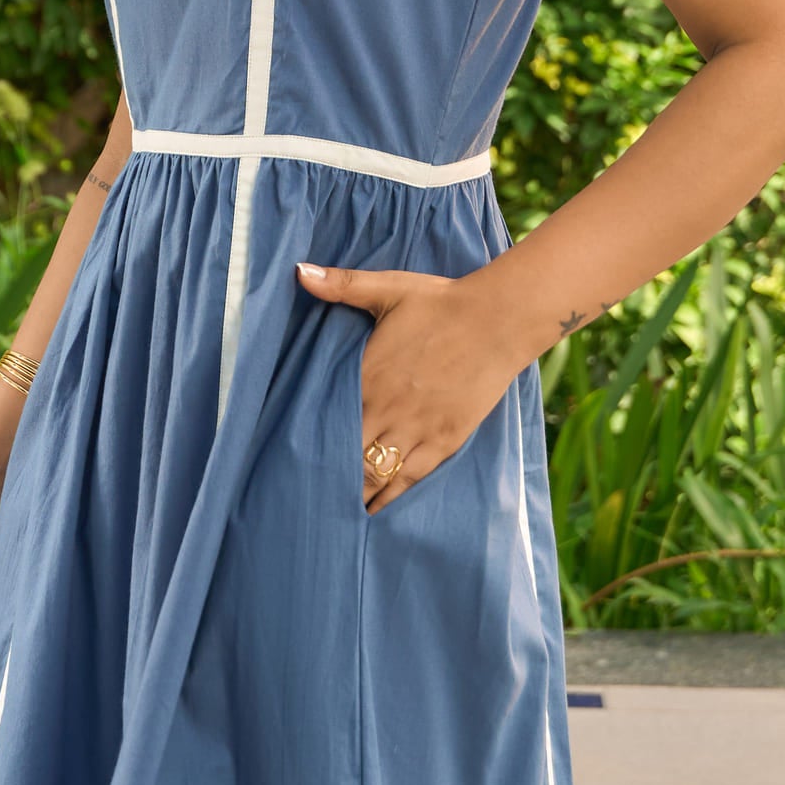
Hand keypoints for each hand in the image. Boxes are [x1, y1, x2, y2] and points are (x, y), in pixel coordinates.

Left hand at [295, 260, 526, 510]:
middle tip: (305, 494)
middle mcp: (386, 407)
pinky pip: (409, 479)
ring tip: (331, 512)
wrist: (496, 319)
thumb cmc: (440, 302)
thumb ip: (342, 285)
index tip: (288, 458)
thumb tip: (300, 271)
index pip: (325, 419)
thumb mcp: (388, 288)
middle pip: (346, 454)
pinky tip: (373, 513)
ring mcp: (416, 428)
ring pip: (374, 473)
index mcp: (366, 374)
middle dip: (325, 475)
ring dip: (353, 492)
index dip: (307, 442)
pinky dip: (388, 498)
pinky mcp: (443, 440)